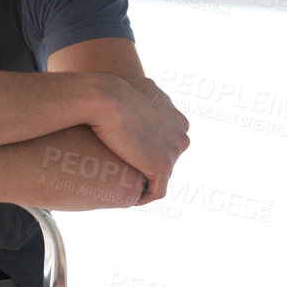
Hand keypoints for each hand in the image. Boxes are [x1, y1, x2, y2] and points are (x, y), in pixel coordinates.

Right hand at [87, 75, 189, 201]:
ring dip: (144, 182)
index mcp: (177, 118)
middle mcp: (181, 133)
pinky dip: (143, 197)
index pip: (164, 143)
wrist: (105, 97)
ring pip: (160, 175)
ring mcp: (174, 150)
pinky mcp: (162, 165)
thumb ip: (145, 98)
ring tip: (122, 187)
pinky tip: (127, 198)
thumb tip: (141, 99)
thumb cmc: (111, 91)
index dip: (145, 152)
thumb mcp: (136, 88)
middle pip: (164, 159)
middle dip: (146, 167)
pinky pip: (157, 191)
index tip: (126, 158)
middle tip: (123, 174)